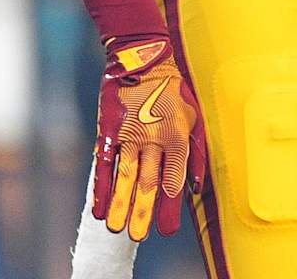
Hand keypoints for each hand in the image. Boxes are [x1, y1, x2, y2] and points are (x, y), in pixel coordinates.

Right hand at [92, 36, 207, 238]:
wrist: (143, 60)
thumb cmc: (174, 92)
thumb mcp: (194, 118)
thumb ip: (196, 154)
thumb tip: (195, 188)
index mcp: (178, 136)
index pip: (174, 179)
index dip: (170, 206)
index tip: (167, 230)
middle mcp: (154, 139)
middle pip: (148, 182)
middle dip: (143, 212)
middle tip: (138, 237)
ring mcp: (130, 136)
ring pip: (126, 177)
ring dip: (121, 205)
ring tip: (117, 228)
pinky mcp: (110, 132)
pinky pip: (105, 165)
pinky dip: (102, 188)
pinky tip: (100, 207)